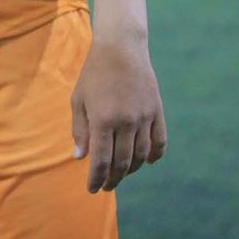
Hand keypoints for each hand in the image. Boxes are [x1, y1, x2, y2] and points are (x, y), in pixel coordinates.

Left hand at [71, 33, 166, 191]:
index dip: (96, 178)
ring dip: (132, 170)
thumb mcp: (78, 100)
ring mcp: (144, 118)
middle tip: (106, 186)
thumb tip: (80, 158)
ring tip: (121, 174)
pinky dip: (154, 156)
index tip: (92, 189)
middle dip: (113, 178)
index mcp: (103, 120)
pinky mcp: (157, 112)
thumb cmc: (93, 74)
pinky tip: (147, 162)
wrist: (121, 49)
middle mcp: (125, 122)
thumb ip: (80, 130)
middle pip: (122, 163)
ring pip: (141, 156)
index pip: (101, 160)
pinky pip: (159, 142)